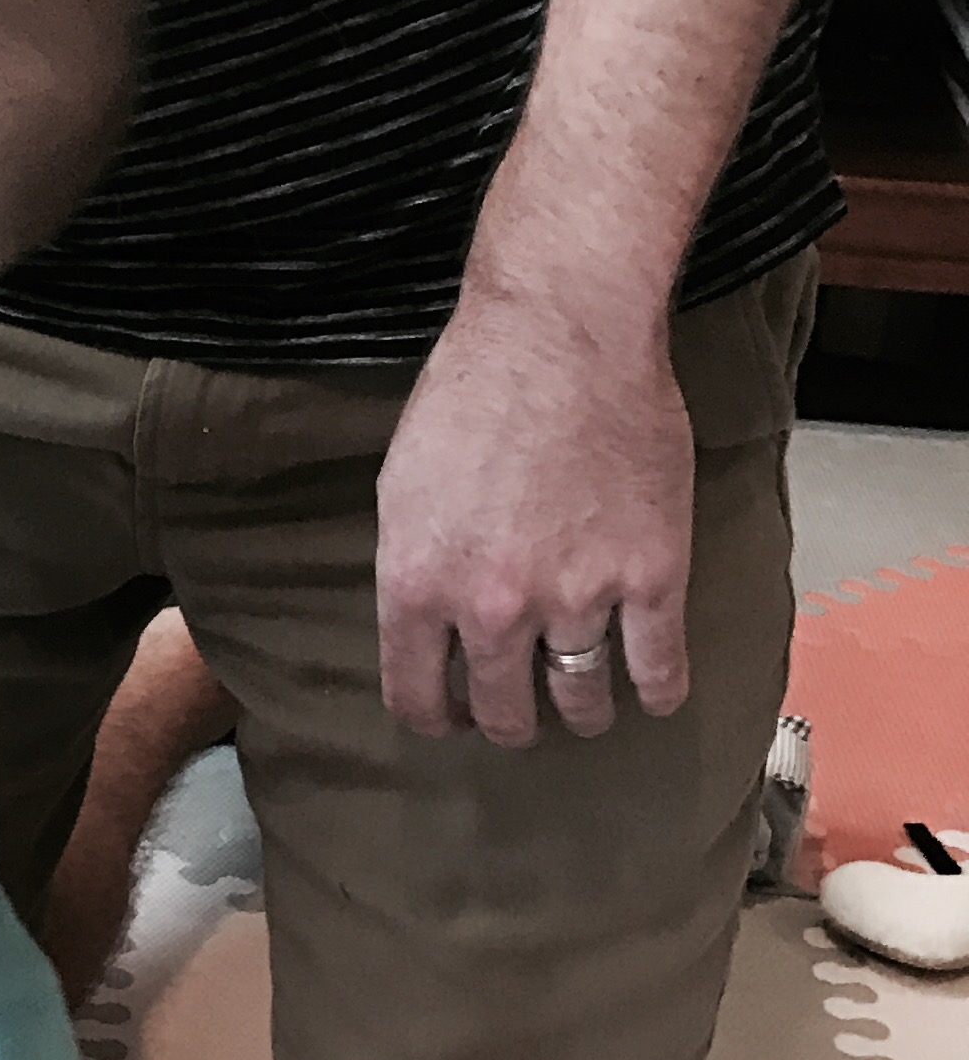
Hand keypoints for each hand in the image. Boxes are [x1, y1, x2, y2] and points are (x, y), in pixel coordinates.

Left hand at [374, 284, 691, 744]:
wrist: (561, 336)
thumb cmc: (471, 394)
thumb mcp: (402, 488)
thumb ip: (414, 566)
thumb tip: (426, 621)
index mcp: (417, 586)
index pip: (416, 696)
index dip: (434, 718)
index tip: (449, 720)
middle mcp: (492, 609)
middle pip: (503, 711)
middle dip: (506, 723)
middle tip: (516, 715)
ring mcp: (577, 598)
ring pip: (580, 699)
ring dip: (579, 714)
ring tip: (582, 709)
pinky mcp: (651, 576)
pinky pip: (658, 667)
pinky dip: (658, 693)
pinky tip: (654, 698)